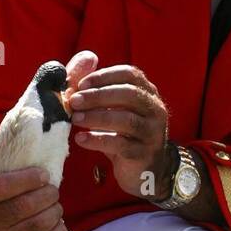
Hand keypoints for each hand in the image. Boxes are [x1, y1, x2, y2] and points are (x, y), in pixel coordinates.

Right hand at [0, 50, 97, 230]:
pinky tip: (52, 228)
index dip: (29, 180)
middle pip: (32, 204)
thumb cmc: (11, 195)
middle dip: (49, 197)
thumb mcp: (9, 164)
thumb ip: (14, 133)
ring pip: (45, 223)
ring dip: (55, 214)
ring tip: (50, 208)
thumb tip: (24, 93)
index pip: (5, 184)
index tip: (43, 176)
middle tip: (49, 193)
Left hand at [68, 64, 171, 199]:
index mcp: (148, 94)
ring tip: (75, 119)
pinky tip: (81, 139)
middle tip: (74, 101)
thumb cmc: (124, 135)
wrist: (144, 171)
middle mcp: (155, 110)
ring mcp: (152, 133)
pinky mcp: (144, 154)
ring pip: (126, 120)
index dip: (104, 76)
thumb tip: (84, 59)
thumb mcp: (114, 109)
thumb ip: (99, 87)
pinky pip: (120, 144)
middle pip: (129, 95)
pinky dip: (98, 140)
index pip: (130, 75)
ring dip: (96, 117)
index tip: (82, 84)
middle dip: (98, 96)